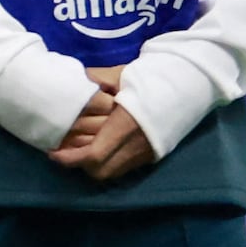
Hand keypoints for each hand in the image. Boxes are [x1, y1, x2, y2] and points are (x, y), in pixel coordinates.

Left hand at [49, 67, 156, 184]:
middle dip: (79, 164)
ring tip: (81, 150)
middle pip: (100, 171)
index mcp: (126, 125)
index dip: (69, 158)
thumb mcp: (123, 73)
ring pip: (111, 172)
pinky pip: (124, 167)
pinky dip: (108, 162)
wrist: (191, 84)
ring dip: (93, 165)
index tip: (53, 151)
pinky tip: (102, 148)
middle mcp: (136, 145)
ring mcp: (146, 152)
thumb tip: (73, 82)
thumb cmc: (155, 76)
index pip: (93, 155)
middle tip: (63, 151)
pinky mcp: (153, 154)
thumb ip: (96, 79)